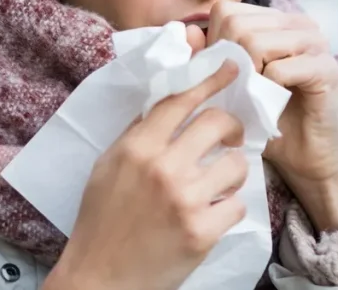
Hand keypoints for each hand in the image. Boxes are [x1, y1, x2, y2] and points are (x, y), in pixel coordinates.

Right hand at [47, 61, 247, 289]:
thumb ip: (138, 134)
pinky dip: (228, 209)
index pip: (181, 100)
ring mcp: (185, 200)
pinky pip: (237, 205)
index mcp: (137, 148)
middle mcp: (162, 168)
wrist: (100, 277)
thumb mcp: (108, 166)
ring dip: (232, 172)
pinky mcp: (202, 232)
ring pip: (236, 165)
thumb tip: (170, 103)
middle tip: (229, 138)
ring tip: (218, 184)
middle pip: (217, 123)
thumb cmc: (101, 220)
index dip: (210, 79)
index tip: (231, 68)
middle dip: (231, 128)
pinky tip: (211, 215)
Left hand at [207, 0, 337, 231]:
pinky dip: (266, 92)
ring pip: (255, 42)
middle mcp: (298, 22)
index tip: (224, 76)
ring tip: (254, 98)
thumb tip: (189, 32)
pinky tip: (273, 104)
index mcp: (274, 20)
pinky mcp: (326, 67)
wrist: (306, 158)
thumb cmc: (266, 119)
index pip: (227, 11)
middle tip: (240, 92)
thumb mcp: (228, 85)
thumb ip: (208, 57)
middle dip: (228, 63)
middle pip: (237, 25)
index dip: (215, 45)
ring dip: (246, 78)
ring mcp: (315, 42)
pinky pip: (278, 69)